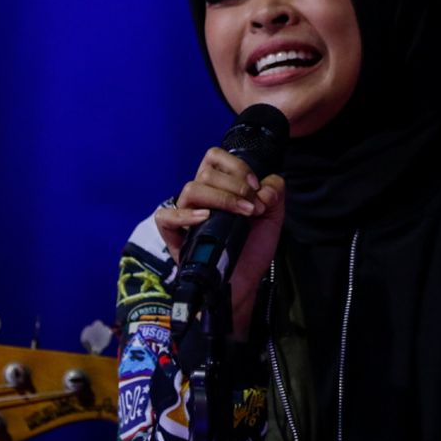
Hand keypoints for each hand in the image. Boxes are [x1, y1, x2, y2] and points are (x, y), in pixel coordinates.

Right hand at [154, 147, 284, 340]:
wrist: (245, 283)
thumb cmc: (252, 249)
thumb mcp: (273, 216)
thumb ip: (275, 192)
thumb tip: (263, 187)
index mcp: (218, 187)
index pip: (214, 157)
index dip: (236, 166)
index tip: (256, 187)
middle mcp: (200, 198)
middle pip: (205, 172)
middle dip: (236, 186)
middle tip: (254, 208)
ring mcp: (185, 216)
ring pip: (190, 189)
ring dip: (221, 198)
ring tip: (242, 215)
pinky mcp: (174, 237)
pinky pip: (165, 217)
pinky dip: (184, 215)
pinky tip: (205, 219)